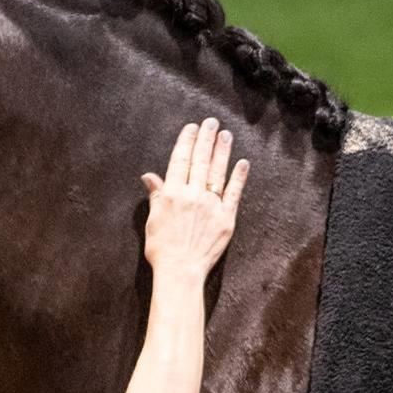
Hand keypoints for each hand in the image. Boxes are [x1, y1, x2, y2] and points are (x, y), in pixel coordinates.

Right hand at [140, 118, 249, 276]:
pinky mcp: (226, 218)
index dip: (186, 142)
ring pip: (217, 172)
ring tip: (225, 135)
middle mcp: (192, 195)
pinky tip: (242, 163)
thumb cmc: (162, 249)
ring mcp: (211, 205)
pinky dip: (238, 177)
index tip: (192, 128)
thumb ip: (156, 195)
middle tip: (212, 122)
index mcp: (172, 194)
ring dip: (222, 152)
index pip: (180, 161)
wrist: (180, 270)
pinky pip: (234, 193)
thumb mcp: (152, 220)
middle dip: (206, 139)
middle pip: (200, 161)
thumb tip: (149, 176)